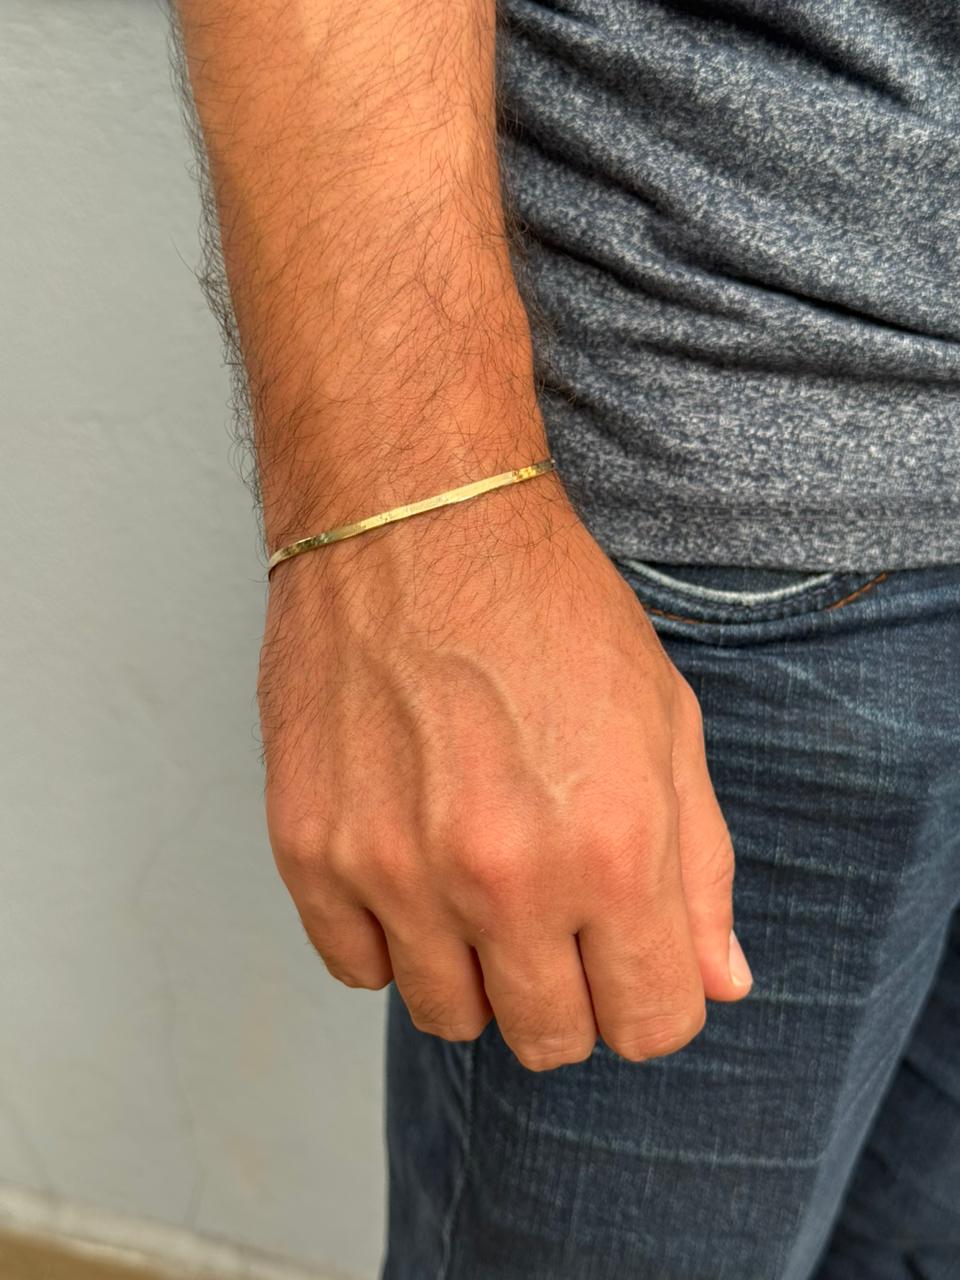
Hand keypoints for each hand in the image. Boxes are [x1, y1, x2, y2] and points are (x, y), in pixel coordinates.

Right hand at [258, 470, 752, 1071]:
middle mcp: (503, 877)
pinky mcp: (311, 849)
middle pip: (549, 1038)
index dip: (650, 998)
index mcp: (613, 849)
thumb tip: (717, 982)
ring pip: (450, 1016)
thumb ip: (701, 868)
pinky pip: (359, 969)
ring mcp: (395, 869)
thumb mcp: (665, 722)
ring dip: (478, 970)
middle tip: (555, 916)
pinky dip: (393, 938)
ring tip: (480, 881)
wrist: (414, 519)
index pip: (651, 1024)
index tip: (629, 957)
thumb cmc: (551, 610)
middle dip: (569, 993)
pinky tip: (413, 865)